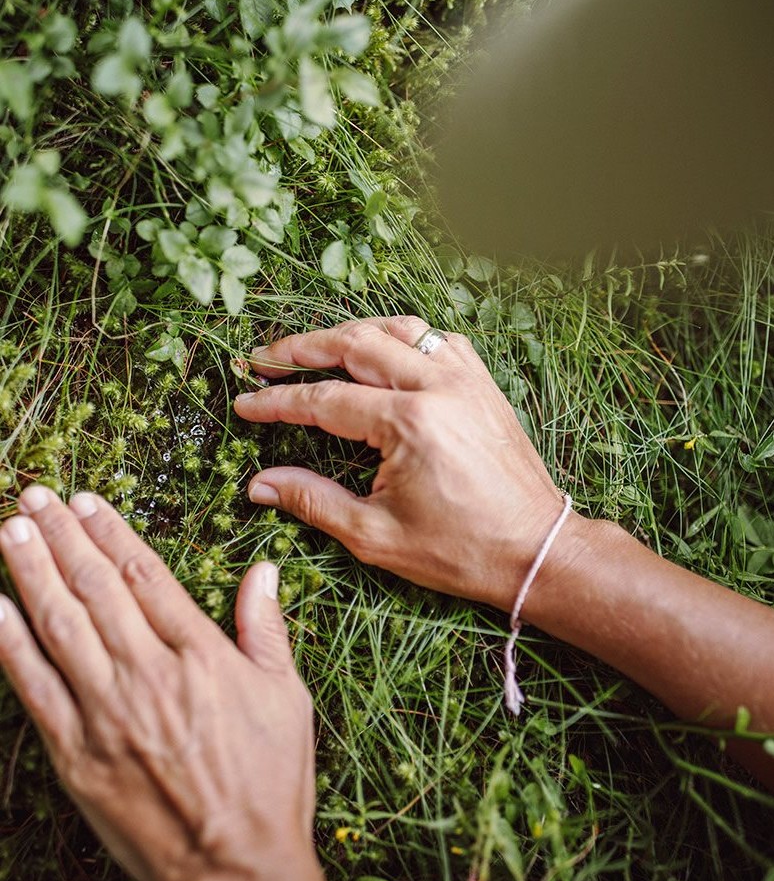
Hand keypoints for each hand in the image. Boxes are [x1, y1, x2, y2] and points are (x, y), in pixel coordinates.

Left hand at [0, 486, 325, 880]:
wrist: (234, 870)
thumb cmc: (270, 780)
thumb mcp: (286, 697)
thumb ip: (266, 629)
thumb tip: (264, 570)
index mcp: (200, 654)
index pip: (144, 574)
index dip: (110, 531)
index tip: (88, 501)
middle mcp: (148, 673)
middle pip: (94, 588)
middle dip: (61, 536)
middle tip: (35, 496)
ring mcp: (106, 713)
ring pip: (59, 625)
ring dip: (30, 572)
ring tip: (10, 529)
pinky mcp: (76, 754)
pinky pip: (33, 687)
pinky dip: (8, 643)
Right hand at [234, 316, 583, 613]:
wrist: (535, 549)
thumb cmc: (460, 550)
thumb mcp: (375, 535)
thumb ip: (313, 501)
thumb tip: (259, 485)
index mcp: (410, 423)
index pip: (324, 400)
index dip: (277, 401)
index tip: (244, 403)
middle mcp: (438, 386)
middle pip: (355, 344)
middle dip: (302, 348)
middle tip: (264, 358)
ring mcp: (466, 378)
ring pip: (397, 329)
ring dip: (350, 333)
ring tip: (314, 348)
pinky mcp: (482, 383)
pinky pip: (436, 339)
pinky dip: (401, 338)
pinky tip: (383, 352)